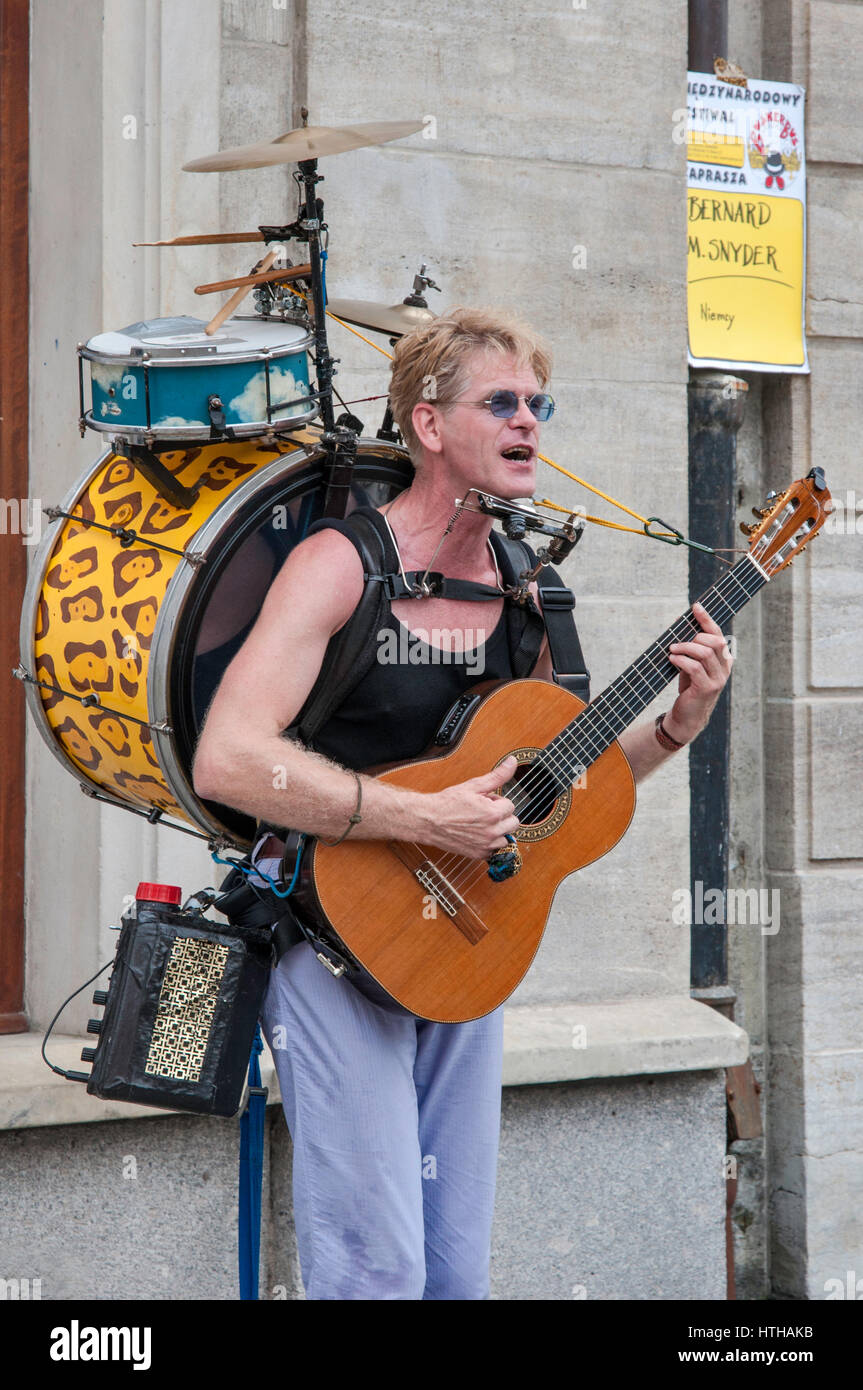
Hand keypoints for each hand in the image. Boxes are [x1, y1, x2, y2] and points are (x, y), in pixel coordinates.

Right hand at [419, 755, 519, 857]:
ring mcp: (486, 845)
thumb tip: (512, 762)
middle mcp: (492, 832)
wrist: (429, 820)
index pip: (510, 805)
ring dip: (498, 830)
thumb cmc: (448, 802)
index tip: (484, 801)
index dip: (497, 801)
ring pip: (506, 837)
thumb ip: (498, 776)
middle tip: (483, 811)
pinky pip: (495, 849)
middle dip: (501, 815)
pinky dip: (489, 843)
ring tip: (481, 823)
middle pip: (513, 822)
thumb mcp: (474, 785)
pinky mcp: (479, 854)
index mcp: (493, 814)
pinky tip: (477, 834)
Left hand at [665, 603, 733, 743]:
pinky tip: (672, 659)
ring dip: (685, 648)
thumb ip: (689, 647)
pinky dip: (681, 660)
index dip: (707, 619)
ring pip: (704, 652)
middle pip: (714, 641)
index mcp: (723, 659)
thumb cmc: (688, 687)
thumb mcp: (690, 664)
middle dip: (694, 637)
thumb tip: (678, 622)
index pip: (718, 634)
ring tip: (672, 650)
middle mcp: (725, 668)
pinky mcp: (707, 688)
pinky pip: (695, 667)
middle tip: (676, 643)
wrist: (687, 716)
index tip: (695, 606)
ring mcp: (718, 679)